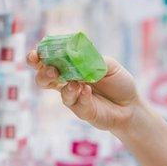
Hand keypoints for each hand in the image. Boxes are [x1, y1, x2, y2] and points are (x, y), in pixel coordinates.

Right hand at [27, 50, 141, 132]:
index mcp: (70, 66)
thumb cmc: (118, 82)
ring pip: (60, 92)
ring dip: (64, 86)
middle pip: (44, 78)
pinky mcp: (82, 111)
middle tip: (51, 70)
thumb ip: (92, 60)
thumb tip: (76, 57)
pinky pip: (77, 104)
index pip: (50, 60)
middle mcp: (68, 82)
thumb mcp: (108, 65)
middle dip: (43, 73)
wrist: (131, 105)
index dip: (39, 57)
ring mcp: (74, 98)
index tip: (35, 54)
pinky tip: (88, 91)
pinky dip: (81, 96)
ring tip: (74, 83)